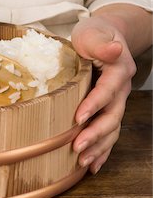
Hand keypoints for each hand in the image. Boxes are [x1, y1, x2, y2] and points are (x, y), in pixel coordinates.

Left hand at [71, 17, 135, 173]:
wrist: (104, 36)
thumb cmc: (94, 34)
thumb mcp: (93, 33)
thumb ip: (101, 43)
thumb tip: (114, 49)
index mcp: (118, 70)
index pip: (106, 90)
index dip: (94, 105)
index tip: (78, 118)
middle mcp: (121, 89)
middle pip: (112, 115)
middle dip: (96, 133)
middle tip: (77, 148)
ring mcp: (116, 101)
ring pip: (113, 128)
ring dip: (99, 147)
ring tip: (83, 162)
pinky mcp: (109, 108)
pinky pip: (109, 132)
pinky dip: (103, 149)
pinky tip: (92, 164)